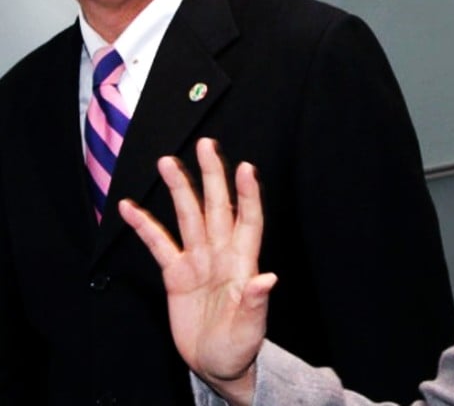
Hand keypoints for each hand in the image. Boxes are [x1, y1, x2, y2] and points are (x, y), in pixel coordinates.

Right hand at [119, 138, 276, 404]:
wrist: (216, 363)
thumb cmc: (240, 345)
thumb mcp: (251, 328)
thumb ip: (256, 302)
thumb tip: (267, 279)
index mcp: (243, 263)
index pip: (248, 219)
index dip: (247, 194)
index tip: (246, 167)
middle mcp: (221, 254)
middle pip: (216, 207)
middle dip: (212, 175)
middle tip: (206, 145)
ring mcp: (198, 261)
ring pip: (187, 216)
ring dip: (179, 189)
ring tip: (167, 163)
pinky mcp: (176, 274)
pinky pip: (158, 244)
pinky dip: (144, 226)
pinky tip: (130, 208)